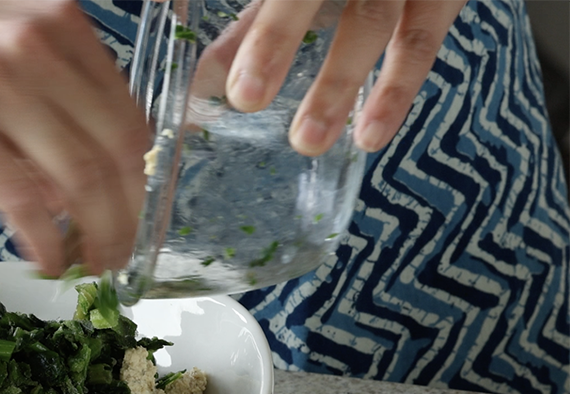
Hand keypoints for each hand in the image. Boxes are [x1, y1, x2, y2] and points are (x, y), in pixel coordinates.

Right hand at [0, 0, 152, 275]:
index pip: (127, 115)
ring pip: (80, 179)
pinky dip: (45, 240)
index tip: (130, 211)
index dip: (139, 178)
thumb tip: (67, 174)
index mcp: (58, 23)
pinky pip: (21, 199)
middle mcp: (38, 48)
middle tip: (119, 251)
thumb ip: (45, 86)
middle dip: (126, 216)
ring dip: (96, 235)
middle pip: (115, 152)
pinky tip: (47, 260)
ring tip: (90, 264)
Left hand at [222, 0, 469, 155]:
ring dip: (338, 83)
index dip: (259, 33)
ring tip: (309, 141)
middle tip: (246, 98)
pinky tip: (372, 134)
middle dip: (275, 38)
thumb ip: (251, 28)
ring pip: (374, 20)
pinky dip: (396, 91)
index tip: (231, 82)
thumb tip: (203, 84)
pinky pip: (422, 41)